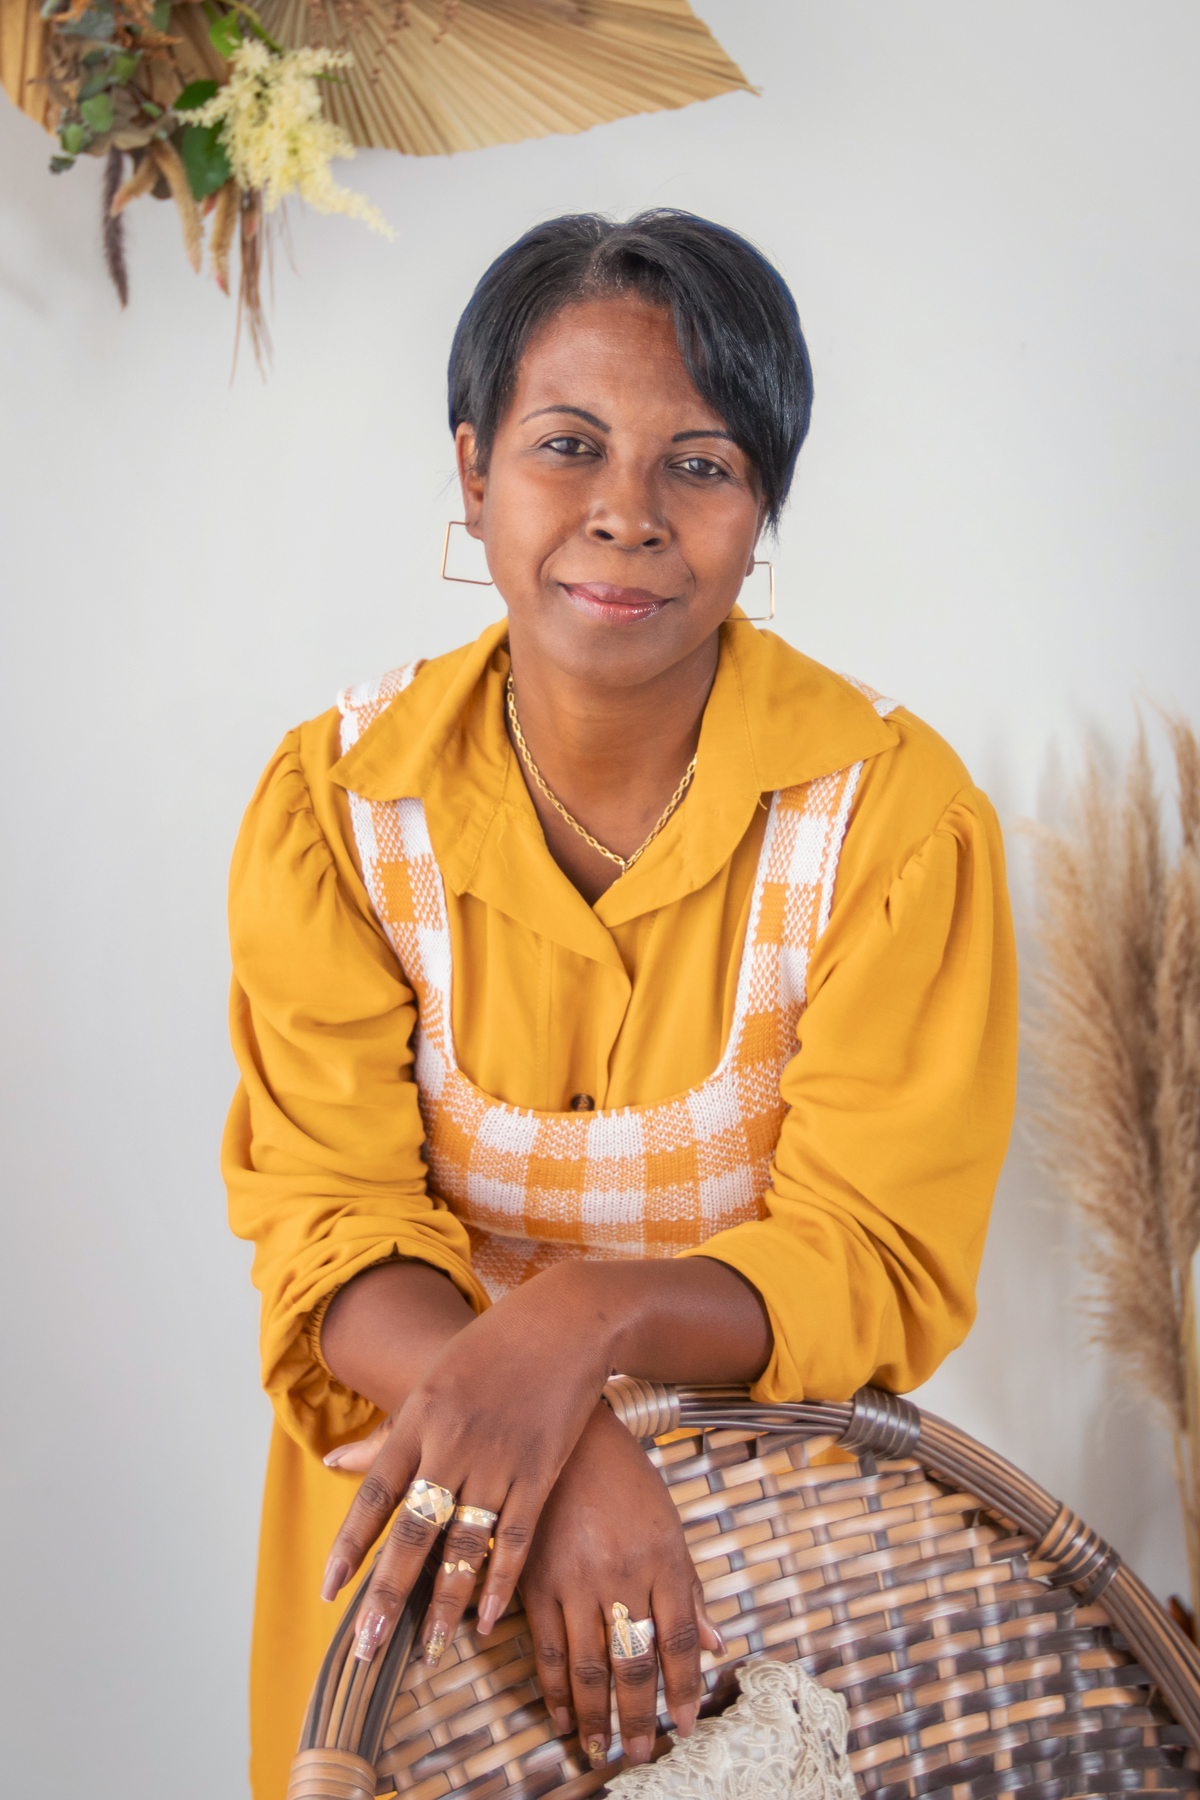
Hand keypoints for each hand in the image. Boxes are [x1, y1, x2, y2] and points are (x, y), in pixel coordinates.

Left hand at [320, 1272, 612, 1665]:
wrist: (563, 1322)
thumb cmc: (491, 1349)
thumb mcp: (431, 1381)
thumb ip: (388, 1433)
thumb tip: (334, 1462)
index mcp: (419, 1418)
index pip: (375, 1495)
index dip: (351, 1546)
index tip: (330, 1591)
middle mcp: (452, 1443)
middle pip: (413, 1530)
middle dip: (388, 1593)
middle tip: (368, 1646)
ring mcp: (498, 1459)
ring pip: (464, 1544)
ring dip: (445, 1603)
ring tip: (427, 1650)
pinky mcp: (539, 1469)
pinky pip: (515, 1537)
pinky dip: (500, 1581)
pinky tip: (487, 1619)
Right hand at [519, 1400, 722, 1768]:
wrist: (568, 1433)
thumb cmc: (626, 1476)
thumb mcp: (668, 1522)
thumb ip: (690, 1587)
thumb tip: (718, 1645)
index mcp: (663, 1558)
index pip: (679, 1640)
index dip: (684, 1688)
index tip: (685, 1724)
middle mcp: (621, 1573)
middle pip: (634, 1662)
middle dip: (639, 1715)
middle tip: (641, 1754)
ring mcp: (575, 1578)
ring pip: (588, 1664)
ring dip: (596, 1714)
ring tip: (601, 1748)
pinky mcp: (536, 1578)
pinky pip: (547, 1646)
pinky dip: (554, 1689)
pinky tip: (562, 1715)